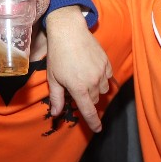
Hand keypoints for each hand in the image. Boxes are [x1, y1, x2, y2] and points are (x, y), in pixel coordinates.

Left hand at [44, 6, 112, 130]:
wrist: (69, 32)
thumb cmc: (58, 55)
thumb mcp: (53, 78)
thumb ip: (56, 98)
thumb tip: (56, 113)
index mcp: (78, 88)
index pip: (88, 111)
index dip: (93, 122)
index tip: (98, 129)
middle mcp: (92, 82)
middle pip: (94, 99)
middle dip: (86, 97)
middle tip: (75, 86)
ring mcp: (101, 72)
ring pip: (102, 89)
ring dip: (95, 88)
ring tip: (83, 77)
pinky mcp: (107, 62)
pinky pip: (107, 77)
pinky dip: (101, 77)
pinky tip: (91, 69)